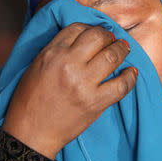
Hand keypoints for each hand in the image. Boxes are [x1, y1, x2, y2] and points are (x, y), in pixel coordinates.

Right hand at [2, 23, 136, 158]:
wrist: (31, 132)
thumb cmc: (30, 99)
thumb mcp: (37, 65)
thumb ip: (58, 49)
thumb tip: (84, 39)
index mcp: (52, 53)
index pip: (78, 28)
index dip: (91, 28)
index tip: (97, 34)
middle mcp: (69, 64)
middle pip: (98, 37)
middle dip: (109, 36)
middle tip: (113, 40)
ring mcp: (83, 83)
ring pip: (112, 56)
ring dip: (122, 50)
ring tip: (124, 50)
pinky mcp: (95, 102)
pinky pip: (121, 84)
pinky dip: (130, 76)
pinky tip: (131, 72)